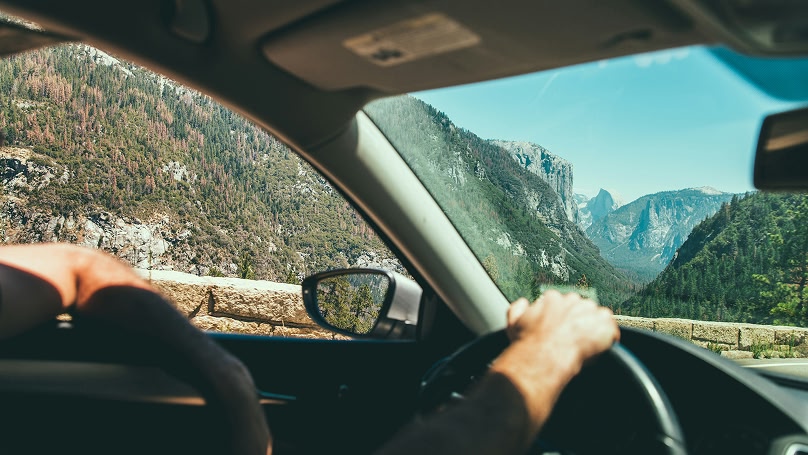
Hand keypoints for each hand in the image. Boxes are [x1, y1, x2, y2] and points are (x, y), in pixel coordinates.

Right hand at [489, 290, 618, 435]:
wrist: (543, 356)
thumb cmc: (527, 343)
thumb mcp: (513, 323)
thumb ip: (517, 308)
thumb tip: (523, 303)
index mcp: (552, 298)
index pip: (562, 303)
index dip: (561, 318)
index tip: (560, 330)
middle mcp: (572, 300)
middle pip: (581, 308)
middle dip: (579, 322)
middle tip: (573, 340)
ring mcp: (590, 311)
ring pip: (597, 317)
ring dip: (593, 329)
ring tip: (585, 346)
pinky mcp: (604, 325)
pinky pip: (612, 330)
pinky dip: (609, 339)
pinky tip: (600, 350)